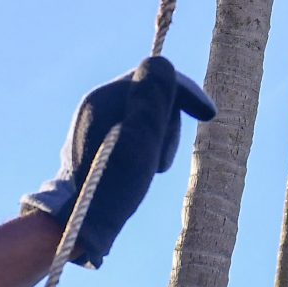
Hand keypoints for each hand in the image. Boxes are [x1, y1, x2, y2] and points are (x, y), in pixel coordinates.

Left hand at [22, 56, 216, 266]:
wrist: (78, 223)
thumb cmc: (111, 186)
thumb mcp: (140, 141)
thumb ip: (151, 99)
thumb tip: (162, 63)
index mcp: (103, 99)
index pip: (154, 76)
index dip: (186, 92)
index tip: (209, 115)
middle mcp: (97, 105)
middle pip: (152, 96)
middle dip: (169, 124)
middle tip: (160, 161)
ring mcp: (97, 122)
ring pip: (147, 115)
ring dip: (160, 139)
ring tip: (151, 168)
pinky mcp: (101, 139)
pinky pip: (137, 130)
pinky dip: (149, 146)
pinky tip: (143, 168)